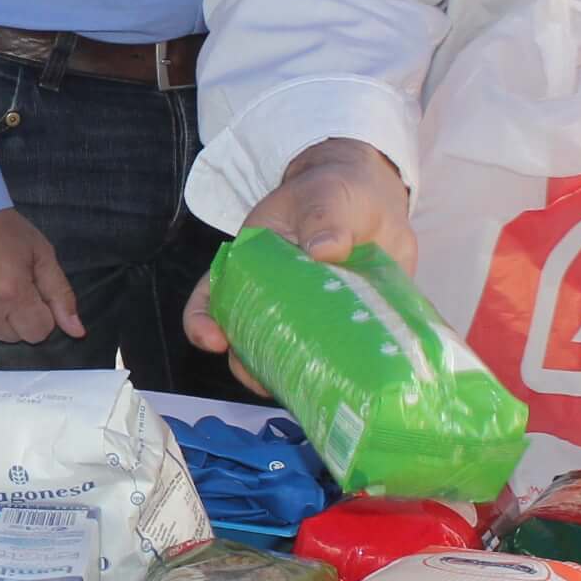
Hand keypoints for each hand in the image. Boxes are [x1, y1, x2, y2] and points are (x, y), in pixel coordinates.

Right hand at [183, 139, 414, 375]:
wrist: (378, 202)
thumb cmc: (338, 192)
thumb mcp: (325, 195)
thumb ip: (324, 217)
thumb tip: (327, 249)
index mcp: (253, 260)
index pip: (212, 291)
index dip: (202, 319)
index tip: (212, 338)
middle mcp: (272, 294)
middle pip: (244, 335)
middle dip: (245, 362)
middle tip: (261, 379)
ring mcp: (306, 316)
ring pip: (284, 354)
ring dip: (286, 375)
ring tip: (299, 388)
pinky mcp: (340, 328)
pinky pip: (328, 358)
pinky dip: (328, 374)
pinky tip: (338, 384)